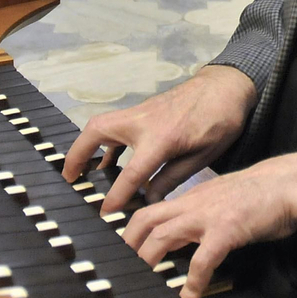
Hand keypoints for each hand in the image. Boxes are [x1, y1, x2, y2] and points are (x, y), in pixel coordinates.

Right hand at [61, 64, 256, 211]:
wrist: (227, 85)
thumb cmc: (221, 120)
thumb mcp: (203, 156)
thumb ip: (172, 178)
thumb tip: (149, 199)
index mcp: (162, 138)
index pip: (131, 173)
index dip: (116, 195)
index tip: (104, 212)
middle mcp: (144, 122)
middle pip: (98, 132)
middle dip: (78, 154)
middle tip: (69, 179)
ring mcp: (141, 112)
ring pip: (102, 124)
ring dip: (86, 145)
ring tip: (78, 171)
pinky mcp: (144, 109)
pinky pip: (115, 124)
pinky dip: (105, 141)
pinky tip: (108, 160)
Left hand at [123, 152, 296, 297]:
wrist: (289, 183)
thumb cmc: (262, 193)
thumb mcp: (223, 199)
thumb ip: (202, 214)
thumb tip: (186, 237)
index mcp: (192, 197)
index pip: (151, 210)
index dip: (132, 231)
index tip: (124, 250)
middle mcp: (193, 204)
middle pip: (145, 219)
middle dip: (128, 244)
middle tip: (122, 268)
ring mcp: (208, 216)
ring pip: (163, 237)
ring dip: (149, 261)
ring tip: (146, 285)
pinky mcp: (226, 230)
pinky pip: (202, 260)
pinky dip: (192, 282)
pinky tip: (190, 297)